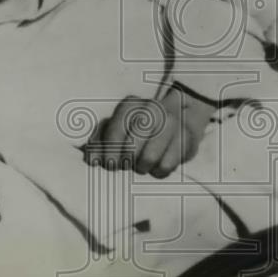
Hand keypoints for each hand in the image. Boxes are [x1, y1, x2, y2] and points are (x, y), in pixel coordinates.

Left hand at [83, 86, 216, 177]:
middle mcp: (152, 109)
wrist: (178, 121)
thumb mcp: (116, 131)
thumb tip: (91, 159)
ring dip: (142, 167)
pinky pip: (166, 165)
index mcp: (130, 105)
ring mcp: (172, 121)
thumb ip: (99, 143)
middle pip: (131, 146)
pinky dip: (158, 172)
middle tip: (126, 164)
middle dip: (126, 160)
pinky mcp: (186, 137)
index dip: (110, 150)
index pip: (115, 129)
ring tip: (142, 166)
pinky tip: (157, 166)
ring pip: (149, 157)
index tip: (108, 163)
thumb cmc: (139, 131)